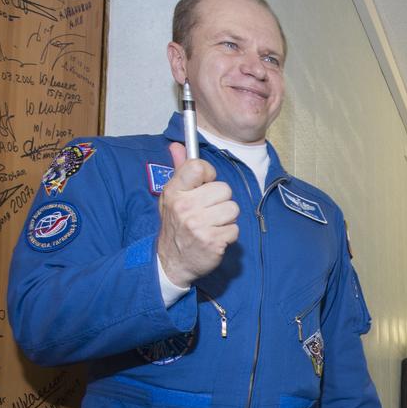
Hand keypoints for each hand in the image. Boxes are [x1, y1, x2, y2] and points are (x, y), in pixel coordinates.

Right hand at [156, 142, 240, 285]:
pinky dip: (228, 235)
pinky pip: (235, 229)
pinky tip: (215, 237)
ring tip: (212, 225)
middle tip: (208, 211)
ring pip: (233, 209)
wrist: (172, 262)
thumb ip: (179, 170)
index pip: (199, 166)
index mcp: (175, 191)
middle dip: (221, 200)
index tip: (205, 184)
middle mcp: (185, 207)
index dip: (209, 174)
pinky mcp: (213, 242)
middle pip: (224, 189)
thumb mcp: (171, 197)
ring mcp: (199, 225)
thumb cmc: (176, 226)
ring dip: (226, 218)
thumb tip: (178, 145)